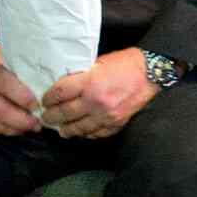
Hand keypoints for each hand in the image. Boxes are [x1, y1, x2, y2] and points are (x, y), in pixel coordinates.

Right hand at [0, 44, 40, 136]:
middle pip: (1, 109)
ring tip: (34, 126)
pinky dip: (9, 131)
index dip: (23, 97)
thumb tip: (53, 87)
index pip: (6, 85)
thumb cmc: (3, 70)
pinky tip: (21, 128)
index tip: (38, 105)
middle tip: (39, 122)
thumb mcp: (12, 66)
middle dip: (23, 119)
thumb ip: (27, 76)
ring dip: (17, 128)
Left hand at [40, 48, 158, 139]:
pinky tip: (81, 132)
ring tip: (60, 129)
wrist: (151, 74)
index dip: (48, 98)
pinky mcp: (116, 123)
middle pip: (64, 113)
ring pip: (78, 128)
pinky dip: (86, 134)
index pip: (59, 94)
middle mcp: (96, 101)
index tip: (44, 101)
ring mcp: (106, 115)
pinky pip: (96, 133)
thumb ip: (82, 76)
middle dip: (51, 116)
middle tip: (45, 117)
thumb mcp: (98, 63)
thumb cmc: (126, 64)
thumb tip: (66, 85)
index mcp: (89, 83)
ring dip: (65, 129)